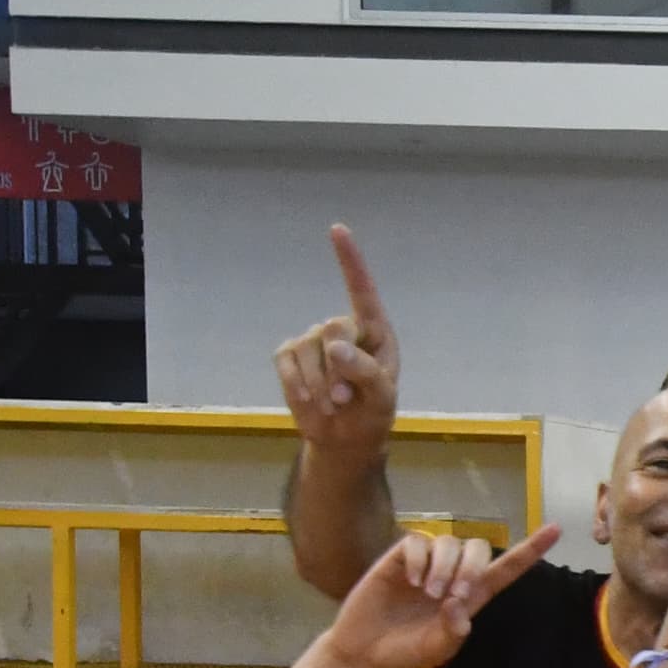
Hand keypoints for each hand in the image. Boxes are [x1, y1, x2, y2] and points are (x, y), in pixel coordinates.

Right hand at [274, 224, 399, 456]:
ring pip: (307, 351)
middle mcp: (343, 329)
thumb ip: (365, 371)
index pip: (361, 290)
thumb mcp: (381, 398)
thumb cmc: (372, 413)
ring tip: (334, 407)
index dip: (349, 259)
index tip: (337, 229)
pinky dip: (297, 386)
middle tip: (347, 400)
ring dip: (320, 386)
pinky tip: (310, 403)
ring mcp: (312, 340)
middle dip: (339, 369)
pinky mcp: (289, 356)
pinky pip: (286, 362)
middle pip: (333, 329)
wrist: (345, 439)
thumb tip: (335, 348)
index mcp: (374, 332)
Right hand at [325, 522, 559, 667]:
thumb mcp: (438, 648)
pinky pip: (418, 542)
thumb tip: (458, 605)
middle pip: (479, 547)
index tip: (557, 529)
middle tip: (455, 594)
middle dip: (473, 567)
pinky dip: (418, 559)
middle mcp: (453, 574)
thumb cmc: (407, 652)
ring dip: (444, 567)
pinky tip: (410, 580)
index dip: (532, 549)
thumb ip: (454, 630)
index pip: (507, 568)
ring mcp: (427, 564)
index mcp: (473, 596)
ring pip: (449, 543)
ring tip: (428, 593)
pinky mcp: (399, 558)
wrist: (365, 651)